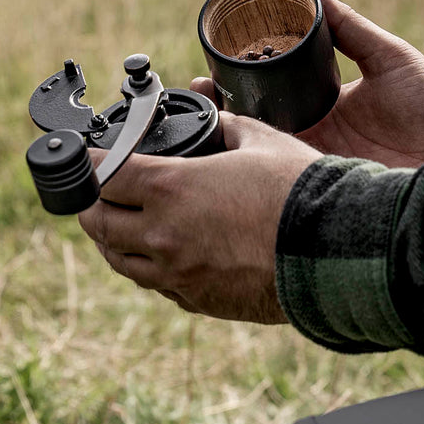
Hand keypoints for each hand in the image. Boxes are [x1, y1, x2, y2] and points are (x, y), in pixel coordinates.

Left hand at [77, 113, 319, 322]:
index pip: (103, 175)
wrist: (334, 252)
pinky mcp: (198, 300)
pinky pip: (157, 285)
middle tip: (99, 191)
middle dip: (94, 203)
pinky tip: (164, 254)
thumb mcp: (262, 141)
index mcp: (171, 188)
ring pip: (119, 261)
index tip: (90, 158)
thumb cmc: (301, 190)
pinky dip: (150, 267)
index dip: (91, 163)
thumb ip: (229, 128)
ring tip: (122, 224)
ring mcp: (178, 274)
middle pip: (99, 222)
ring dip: (114, 240)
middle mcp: (163, 235)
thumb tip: (219, 122)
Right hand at [195, 0, 423, 167]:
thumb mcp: (383, 53)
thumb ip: (347, 24)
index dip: (233, 88)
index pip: (266, 94)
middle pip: (254, 125)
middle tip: (193, 95)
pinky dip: (262, 168)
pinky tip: (237, 158)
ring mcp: (319, 160)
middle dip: (216, 115)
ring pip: (264, 153)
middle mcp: (313, 132)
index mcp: (320, 102)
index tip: (204, 74)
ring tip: (200, 121)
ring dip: (229, 141)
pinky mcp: (330, 183)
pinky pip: (290, 177)